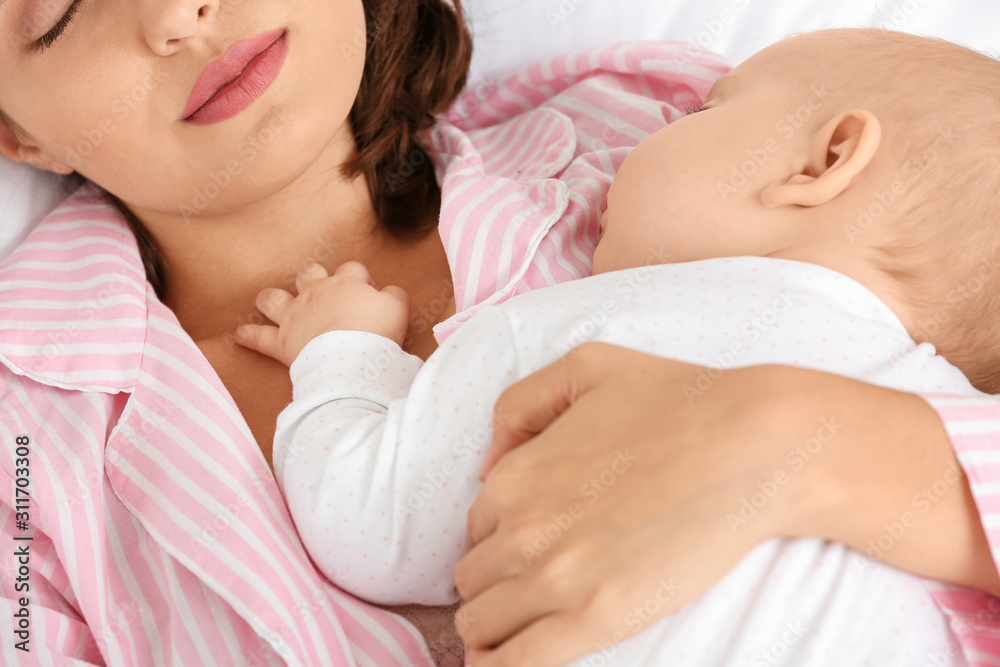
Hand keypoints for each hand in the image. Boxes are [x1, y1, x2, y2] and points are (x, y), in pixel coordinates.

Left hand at [234, 261, 409, 366]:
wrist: (351, 356)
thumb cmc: (377, 330)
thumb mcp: (397, 308)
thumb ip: (393, 295)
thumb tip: (389, 292)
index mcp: (347, 283)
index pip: (353, 270)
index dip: (360, 279)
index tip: (366, 292)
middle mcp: (317, 292)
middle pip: (310, 273)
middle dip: (313, 276)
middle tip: (320, 287)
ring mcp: (296, 315)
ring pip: (276, 297)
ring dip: (272, 298)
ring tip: (267, 299)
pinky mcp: (282, 341)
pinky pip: (259, 337)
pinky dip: (249, 336)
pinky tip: (239, 335)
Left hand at [454, 342, 995, 665]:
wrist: (754, 447)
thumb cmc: (678, 402)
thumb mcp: (586, 368)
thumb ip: (520, 406)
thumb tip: (486, 466)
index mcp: (514, 475)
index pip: (475, 529)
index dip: (499, 538)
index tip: (529, 545)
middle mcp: (521, 529)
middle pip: (472, 580)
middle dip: (492, 584)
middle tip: (527, 587)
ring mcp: (556, 578)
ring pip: (480, 626)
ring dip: (488, 631)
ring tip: (512, 632)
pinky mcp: (597, 618)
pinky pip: (516, 664)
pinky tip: (499, 666)